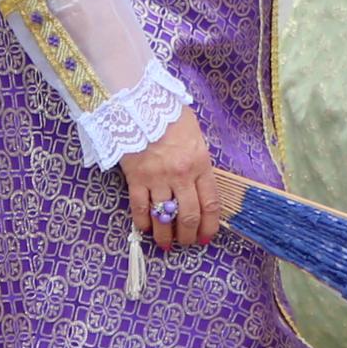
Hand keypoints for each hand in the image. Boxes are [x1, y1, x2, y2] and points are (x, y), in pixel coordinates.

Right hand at [121, 107, 216, 252]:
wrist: (140, 103)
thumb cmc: (169, 115)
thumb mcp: (195, 135)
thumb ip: (200, 160)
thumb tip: (201, 182)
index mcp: (201, 164)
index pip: (210, 204)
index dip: (210, 226)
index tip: (207, 238)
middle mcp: (181, 175)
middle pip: (189, 216)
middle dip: (189, 235)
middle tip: (187, 243)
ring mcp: (158, 178)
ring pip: (164, 216)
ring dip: (166, 235)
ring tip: (166, 244)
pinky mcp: (136, 178)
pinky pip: (140, 208)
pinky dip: (143, 223)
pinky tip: (145, 230)